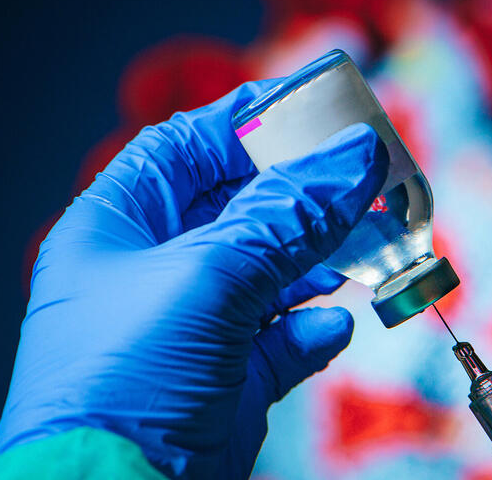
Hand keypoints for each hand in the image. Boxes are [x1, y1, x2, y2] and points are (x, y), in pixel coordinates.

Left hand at [0, 80, 388, 478]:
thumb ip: (287, 216)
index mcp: (119, 228)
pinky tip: (332, 325)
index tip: (317, 107)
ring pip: (274, 273)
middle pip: (243, 208)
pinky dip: (314, 329)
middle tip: (368, 177)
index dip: (250, 122)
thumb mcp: (208, 279)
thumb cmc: (122, 385)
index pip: (187, 148)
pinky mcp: (228, 383)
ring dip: (324, 259)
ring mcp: (194, 329)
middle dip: (306, 194)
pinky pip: (283, 340)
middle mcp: (155, 273)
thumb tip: (354, 158)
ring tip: (373, 243)